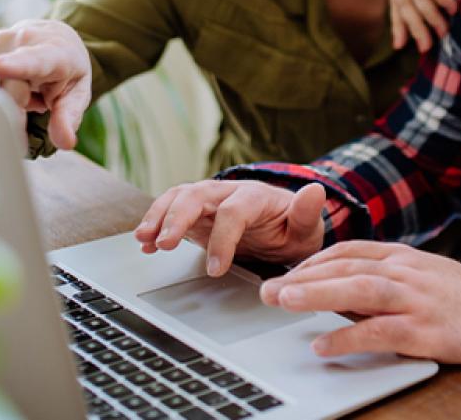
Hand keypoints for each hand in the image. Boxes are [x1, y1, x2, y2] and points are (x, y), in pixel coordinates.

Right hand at [0, 19, 91, 149]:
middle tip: (36, 100)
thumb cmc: (65, 69)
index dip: (12, 66)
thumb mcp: (76, 92)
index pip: (30, 61)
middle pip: (6, 91)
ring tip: (23, 87)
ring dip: (5, 99)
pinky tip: (6, 83)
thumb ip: (69, 117)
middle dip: (18, 108)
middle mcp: (21, 40)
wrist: (52, 36)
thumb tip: (65, 143)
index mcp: (51, 52)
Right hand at [134, 180, 326, 276]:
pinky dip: (156, 224)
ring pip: (179, 198)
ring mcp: (210, 201)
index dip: (222, 238)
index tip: (216, 269)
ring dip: (159, 215)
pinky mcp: (197, 214)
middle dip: (177, 217)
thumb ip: (307, 213)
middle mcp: (228, 192)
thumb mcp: (306, 227)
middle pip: (197, 195)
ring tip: (144, 239)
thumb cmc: (294, 228)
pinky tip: (145, 245)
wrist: (285, 228)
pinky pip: (172, 211)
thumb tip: (316, 191)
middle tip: (163, 243)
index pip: (232, 211)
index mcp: (255, 196)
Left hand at [260, 241, 460, 393]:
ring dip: (314, 294)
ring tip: (282, 301)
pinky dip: (346, 336)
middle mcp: (408, 271)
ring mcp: (417, 299)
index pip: (351, 250)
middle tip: (268, 288)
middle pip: (345, 266)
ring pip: (357, 289)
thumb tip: (348, 291)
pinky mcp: (426, 330)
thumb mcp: (429, 277)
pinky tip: (322, 345)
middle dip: (302, 275)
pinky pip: (377, 331)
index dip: (315, 260)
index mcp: (407, 257)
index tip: (289, 271)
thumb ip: (392, 279)